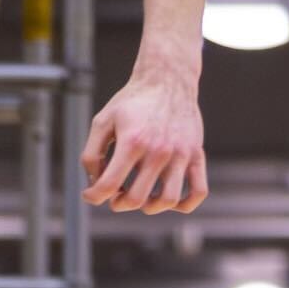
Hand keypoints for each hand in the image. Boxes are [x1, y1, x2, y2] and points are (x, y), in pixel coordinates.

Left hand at [80, 76, 207, 213]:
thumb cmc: (131, 102)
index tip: (90, 195)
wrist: (166, 80)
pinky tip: (167, 198)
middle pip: (137, 198)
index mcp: (132, 142)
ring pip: (168, 200)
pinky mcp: (197, 154)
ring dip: (149, 207)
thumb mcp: (102, 121)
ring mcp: (181, 154)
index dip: (94, 196)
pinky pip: (199, 191)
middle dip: (118, 204)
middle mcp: (158, 151)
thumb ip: (92, 152)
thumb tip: (95, 181)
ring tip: (139, 197)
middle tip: (114, 195)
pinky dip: (185, 204)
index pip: (110, 184)